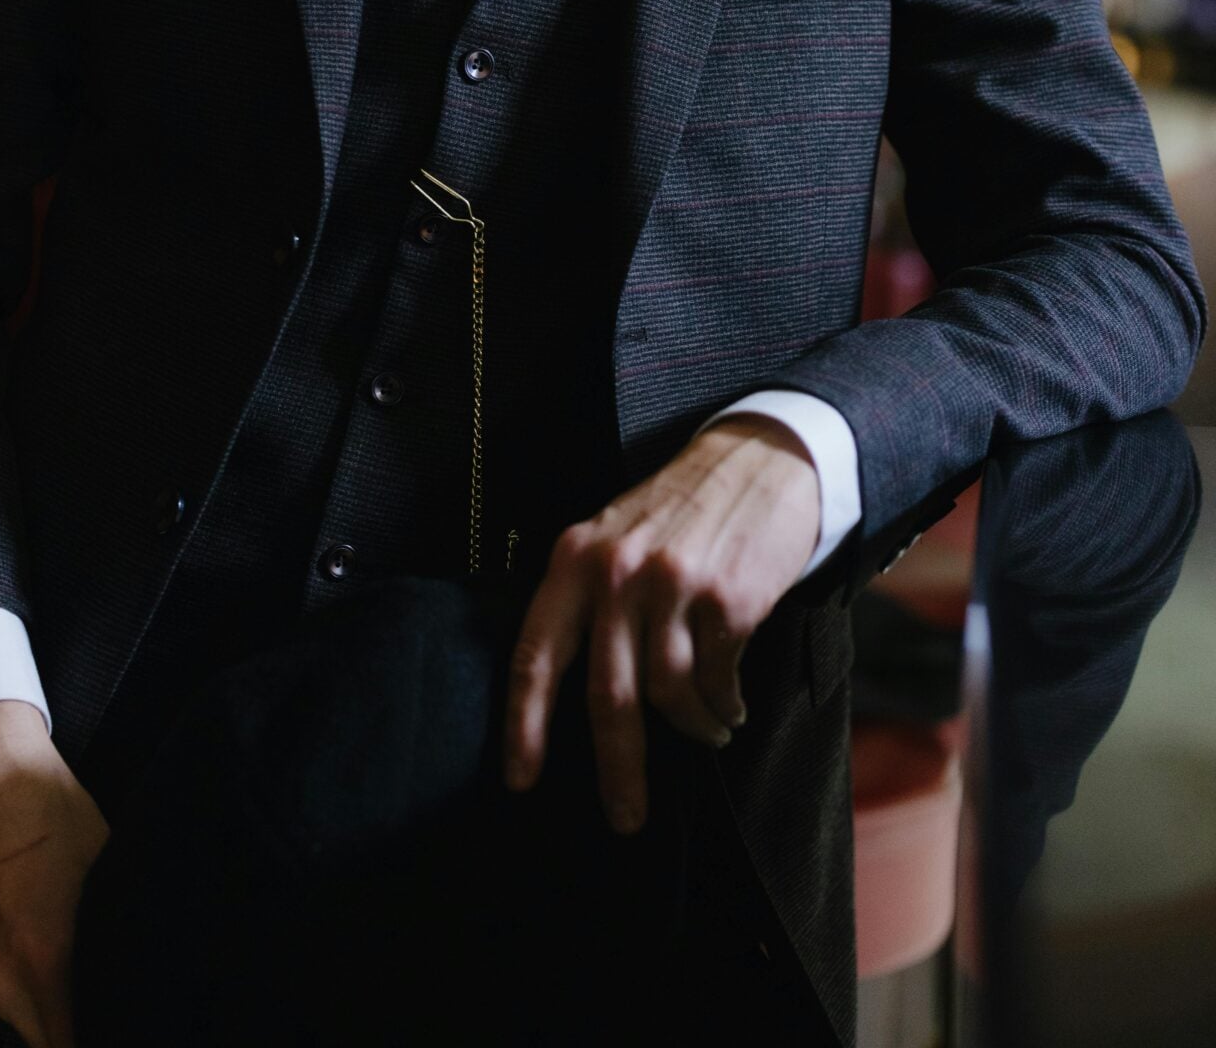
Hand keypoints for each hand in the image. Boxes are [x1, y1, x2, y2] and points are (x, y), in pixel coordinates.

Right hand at [0, 699, 109, 1047]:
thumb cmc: (41, 801)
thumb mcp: (104, 859)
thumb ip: (112, 922)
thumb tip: (138, 955)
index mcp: (36, 961)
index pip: (65, 1044)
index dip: (93, 1032)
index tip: (115, 1016)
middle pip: (38, 1032)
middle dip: (69, 1015)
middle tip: (97, 981)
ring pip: (8, 1011)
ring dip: (35, 994)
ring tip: (59, 944)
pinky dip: (3, 971)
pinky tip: (23, 928)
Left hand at [502, 415, 818, 834]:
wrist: (758, 461)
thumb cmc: (680, 510)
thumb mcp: (613, 535)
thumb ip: (588, 598)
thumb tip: (569, 695)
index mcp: (575, 559)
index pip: (535, 654)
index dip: (523, 724)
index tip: (520, 780)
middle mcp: (616, 572)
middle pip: (607, 696)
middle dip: (618, 769)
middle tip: (626, 817)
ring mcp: (672, 585)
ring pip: (668, 696)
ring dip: (691, 730)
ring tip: (709, 732)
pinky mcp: (727, 599)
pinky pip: (717, 681)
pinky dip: (724, 706)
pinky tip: (731, 706)